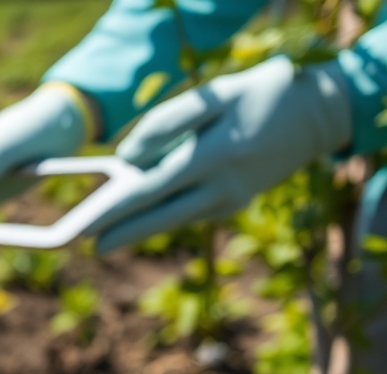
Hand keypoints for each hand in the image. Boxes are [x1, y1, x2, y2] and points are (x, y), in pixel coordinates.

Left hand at [89, 56, 351, 252]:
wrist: (318, 115)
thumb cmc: (257, 96)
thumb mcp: (213, 96)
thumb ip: (166, 123)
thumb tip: (126, 155)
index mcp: (214, 158)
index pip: (152, 190)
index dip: (117, 211)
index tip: (88, 225)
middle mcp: (223, 188)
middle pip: (161, 218)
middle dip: (123, 233)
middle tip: (88, 245)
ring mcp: (232, 201)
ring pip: (175, 220)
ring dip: (140, 229)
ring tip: (102, 237)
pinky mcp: (235, 205)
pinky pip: (190, 213)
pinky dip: (164, 216)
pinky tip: (138, 219)